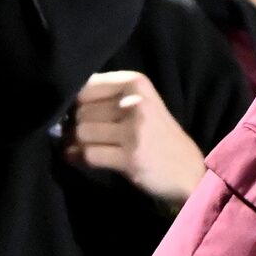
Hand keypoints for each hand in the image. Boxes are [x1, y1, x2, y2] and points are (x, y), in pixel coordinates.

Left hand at [63, 71, 207, 206]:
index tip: (78, 114)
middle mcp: (135, 102)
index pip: (86, 85)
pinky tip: (79, 159)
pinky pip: (89, 154)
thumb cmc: (160, 137)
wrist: (191, 172)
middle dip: (75, 125)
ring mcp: (134, 131)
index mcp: (136, 83)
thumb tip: (64, 105)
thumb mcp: (141, 105)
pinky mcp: (130, 157)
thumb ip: (108, 98)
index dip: (75, 103)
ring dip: (76, 143)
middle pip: (81, 111)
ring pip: (81, 132)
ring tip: (83, 147)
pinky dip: (78, 158)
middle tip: (81, 136)